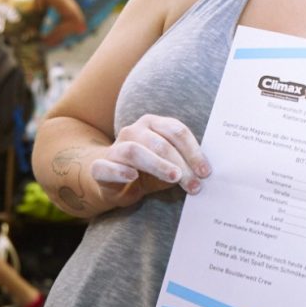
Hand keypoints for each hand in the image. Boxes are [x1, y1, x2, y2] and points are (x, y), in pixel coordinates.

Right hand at [89, 114, 210, 206]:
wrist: (114, 182)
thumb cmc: (149, 171)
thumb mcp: (171, 165)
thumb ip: (185, 164)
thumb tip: (206, 173)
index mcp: (154, 124)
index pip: (177, 131)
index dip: (194, 151)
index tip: (205, 172)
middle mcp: (134, 131)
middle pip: (160, 143)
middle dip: (180, 163)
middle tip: (194, 183)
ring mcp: (115, 147)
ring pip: (135, 151)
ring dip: (157, 165)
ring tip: (173, 178)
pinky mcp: (99, 167)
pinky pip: (107, 166)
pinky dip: (120, 171)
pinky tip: (133, 177)